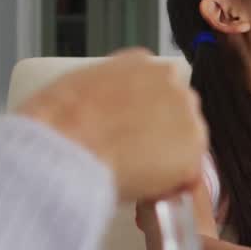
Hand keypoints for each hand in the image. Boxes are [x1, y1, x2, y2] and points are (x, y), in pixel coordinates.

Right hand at [18, 48, 207, 201]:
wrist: (63, 145)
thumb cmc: (58, 121)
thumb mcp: (77, 86)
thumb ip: (108, 93)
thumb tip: (112, 114)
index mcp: (141, 63)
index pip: (157, 89)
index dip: (144, 115)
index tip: (131, 130)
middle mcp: (171, 83)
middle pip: (178, 112)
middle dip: (161, 134)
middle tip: (132, 155)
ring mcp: (186, 116)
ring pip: (186, 143)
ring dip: (167, 159)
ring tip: (132, 172)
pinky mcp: (192, 152)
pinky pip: (186, 174)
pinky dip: (169, 185)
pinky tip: (142, 186)